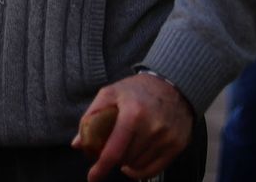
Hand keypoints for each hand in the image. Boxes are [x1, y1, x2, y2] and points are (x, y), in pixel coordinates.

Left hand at [71, 72, 192, 181]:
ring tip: (127, 147)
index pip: (114, 150)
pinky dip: (141, 170)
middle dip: (114, 158)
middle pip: (125, 159)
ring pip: (138, 166)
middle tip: (112, 147)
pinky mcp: (177, 144)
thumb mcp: (110, 94)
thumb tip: (77, 144)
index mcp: (133, 113)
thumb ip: (91, 117)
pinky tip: (135, 160)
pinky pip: (154, 170)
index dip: (101, 167)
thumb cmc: (137, 90)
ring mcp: (167, 137)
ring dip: (128, 162)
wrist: (172, 84)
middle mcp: (152, 127)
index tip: (92, 178)